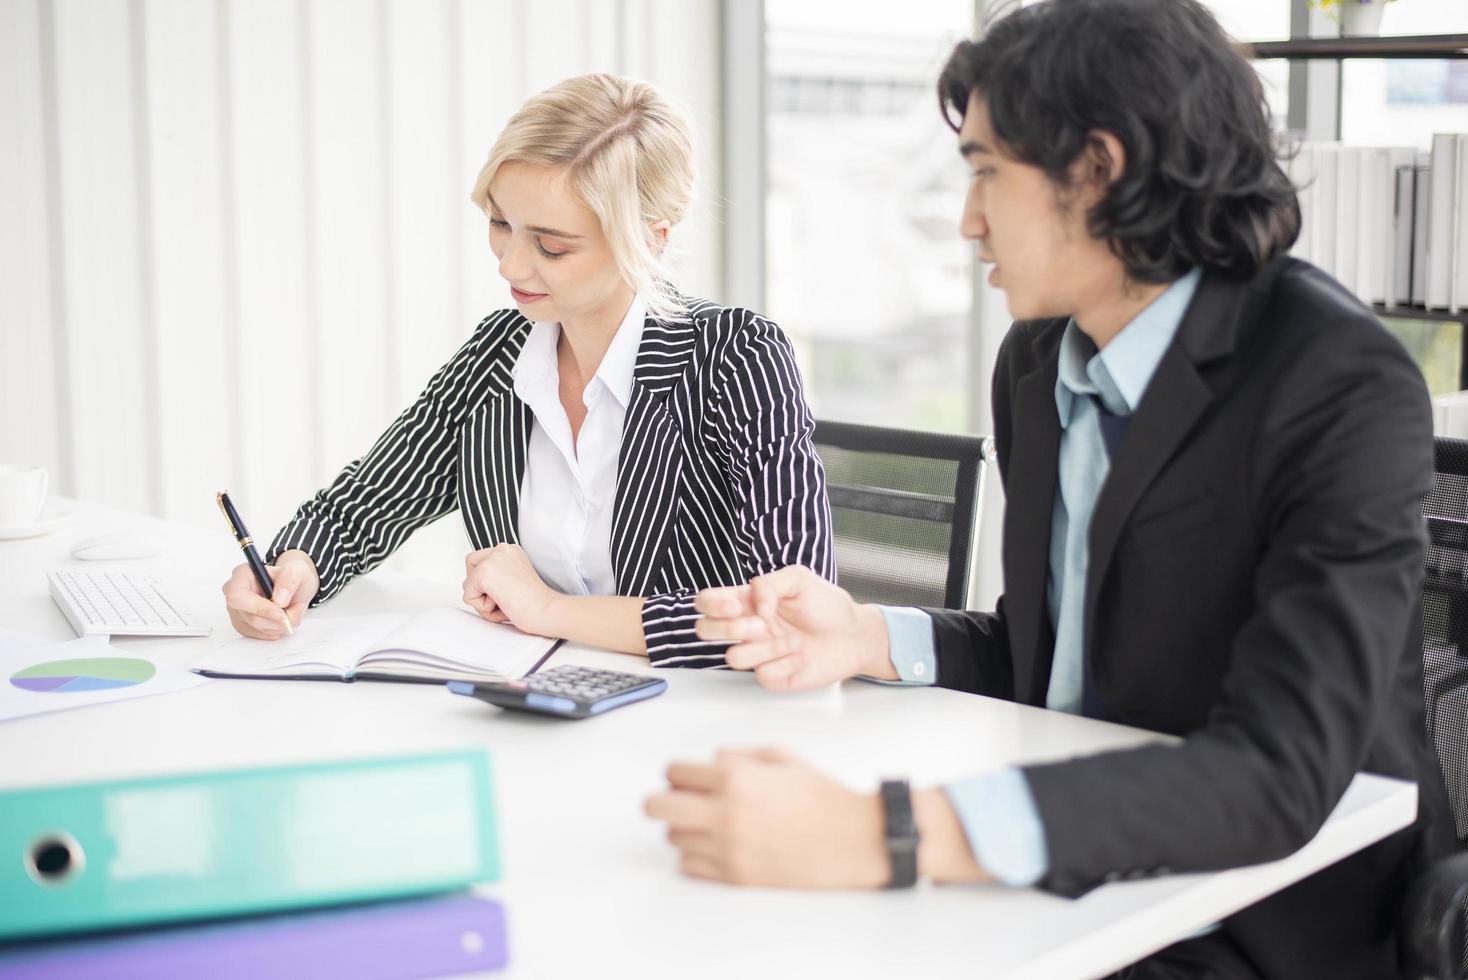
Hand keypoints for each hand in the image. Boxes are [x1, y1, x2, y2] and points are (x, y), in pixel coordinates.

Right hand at [221, 549, 318, 639]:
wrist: (293, 587)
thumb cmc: (290, 577)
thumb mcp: (297, 571)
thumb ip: (289, 580)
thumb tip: (279, 599)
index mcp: (242, 574)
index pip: (238, 596)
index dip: (259, 608)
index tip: (281, 614)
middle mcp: (234, 592)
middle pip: (248, 616)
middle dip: (274, 620)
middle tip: (290, 616)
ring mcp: (236, 610)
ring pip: (255, 627)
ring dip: (277, 625)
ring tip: (289, 612)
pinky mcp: (242, 624)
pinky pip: (257, 634)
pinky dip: (274, 630)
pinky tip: (281, 619)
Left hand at [462, 543, 560, 635]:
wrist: (548, 610)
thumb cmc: (538, 602)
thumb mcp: (517, 579)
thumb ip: (499, 575)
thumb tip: (478, 584)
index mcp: (511, 550)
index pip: (482, 560)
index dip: (488, 582)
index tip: (508, 591)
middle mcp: (501, 550)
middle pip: (470, 566)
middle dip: (480, 587)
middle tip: (504, 597)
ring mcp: (491, 560)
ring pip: (468, 584)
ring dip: (483, 600)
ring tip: (506, 602)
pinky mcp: (484, 574)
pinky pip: (468, 597)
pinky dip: (483, 608)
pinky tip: (503, 604)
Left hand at [643, 748, 888, 888]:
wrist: (853, 839)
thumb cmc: (822, 796)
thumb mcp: (782, 756)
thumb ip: (739, 755)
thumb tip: (710, 761)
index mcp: (736, 777)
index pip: (674, 772)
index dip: (679, 773)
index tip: (686, 778)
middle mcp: (725, 812)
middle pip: (657, 807)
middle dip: (662, 800)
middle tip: (678, 800)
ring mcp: (728, 847)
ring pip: (673, 837)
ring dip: (684, 828)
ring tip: (709, 824)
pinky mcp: (736, 875)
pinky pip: (689, 865)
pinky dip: (695, 855)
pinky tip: (717, 846)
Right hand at [693, 565, 894, 690]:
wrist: (854, 635)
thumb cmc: (827, 605)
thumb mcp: (799, 579)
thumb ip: (768, 584)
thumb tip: (753, 608)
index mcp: (747, 601)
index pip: (707, 602)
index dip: (711, 605)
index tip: (735, 604)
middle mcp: (747, 627)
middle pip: (705, 630)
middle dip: (729, 628)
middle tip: (760, 625)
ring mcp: (758, 653)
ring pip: (733, 657)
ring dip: (767, 648)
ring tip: (794, 641)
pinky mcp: (772, 676)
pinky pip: (762, 676)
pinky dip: (785, 664)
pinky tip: (802, 656)